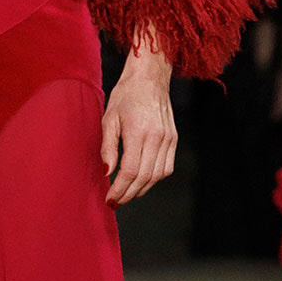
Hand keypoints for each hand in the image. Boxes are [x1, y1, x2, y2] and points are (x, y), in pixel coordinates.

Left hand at [101, 39, 176, 205]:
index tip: (109, 199)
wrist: (149, 78)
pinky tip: (142, 181)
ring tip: (127, 194)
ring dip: (142, 189)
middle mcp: (157, 137)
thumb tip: (107, 173)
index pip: (130, 171)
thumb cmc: (125, 96)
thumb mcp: (109, 119)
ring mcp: (168, 139)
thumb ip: (107, 147)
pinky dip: (154, 179)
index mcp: (138, 132)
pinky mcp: (174, 139)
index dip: (119, 189)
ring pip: (157, 176)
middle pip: (144, 177)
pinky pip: (167, 167)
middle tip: (115, 202)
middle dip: (128, 194)